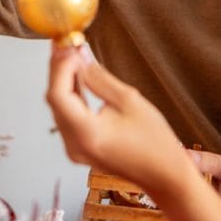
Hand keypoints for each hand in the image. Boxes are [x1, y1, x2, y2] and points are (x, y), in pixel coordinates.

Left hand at [45, 46, 194, 203]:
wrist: (165, 175)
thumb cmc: (154, 142)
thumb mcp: (130, 101)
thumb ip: (100, 79)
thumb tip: (82, 59)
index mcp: (86, 134)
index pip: (58, 95)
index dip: (61, 68)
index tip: (69, 48)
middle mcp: (74, 145)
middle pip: (55, 101)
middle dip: (59, 71)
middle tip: (66, 46)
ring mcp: (75, 151)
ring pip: (59, 109)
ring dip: (64, 82)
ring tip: (72, 56)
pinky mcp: (80, 150)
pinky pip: (67, 118)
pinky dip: (71, 97)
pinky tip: (78, 79)